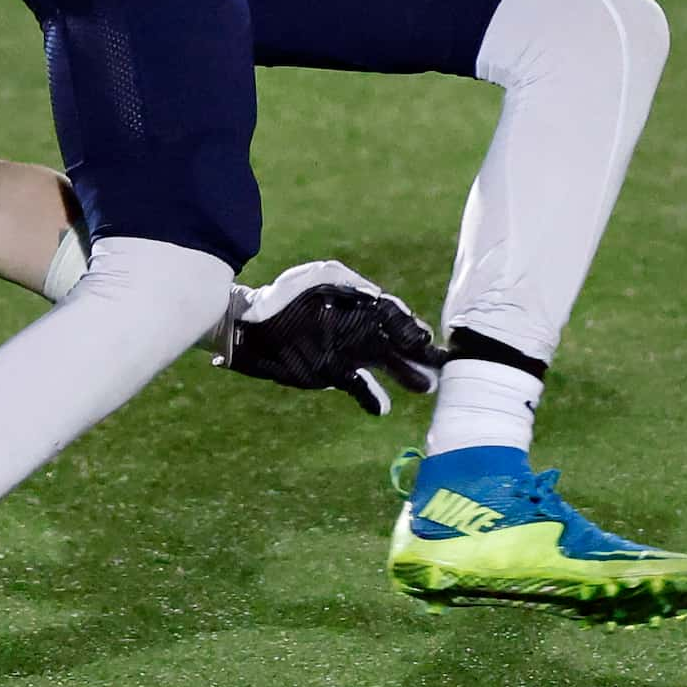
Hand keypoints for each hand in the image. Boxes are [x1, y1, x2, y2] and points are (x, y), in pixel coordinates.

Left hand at [212, 260, 441, 415]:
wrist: (247, 328)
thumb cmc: (279, 297)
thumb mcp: (311, 278)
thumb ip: (343, 280)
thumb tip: (376, 293)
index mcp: (356, 307)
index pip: (392, 317)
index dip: (410, 328)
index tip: (425, 339)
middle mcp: (356, 330)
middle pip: (395, 344)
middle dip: (418, 354)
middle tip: (440, 368)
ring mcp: (345, 353)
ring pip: (384, 365)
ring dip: (405, 376)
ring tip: (426, 387)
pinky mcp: (330, 373)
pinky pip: (358, 387)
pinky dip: (372, 398)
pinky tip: (383, 407)